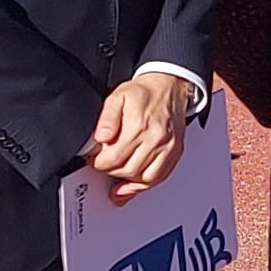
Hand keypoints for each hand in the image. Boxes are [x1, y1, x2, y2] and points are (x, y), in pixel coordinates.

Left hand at [87, 73, 196, 198]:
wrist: (169, 87)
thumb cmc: (144, 93)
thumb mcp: (117, 97)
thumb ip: (106, 118)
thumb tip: (101, 137)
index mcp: (138, 125)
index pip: (114, 158)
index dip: (100, 163)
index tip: (95, 160)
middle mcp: (156, 138)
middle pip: (128, 170)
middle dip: (112, 171)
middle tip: (105, 165)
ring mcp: (168, 147)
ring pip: (144, 178)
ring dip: (128, 180)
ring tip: (118, 174)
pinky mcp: (175, 152)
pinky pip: (160, 177)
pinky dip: (145, 184)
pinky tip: (134, 183)